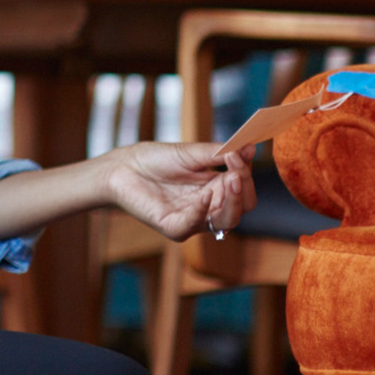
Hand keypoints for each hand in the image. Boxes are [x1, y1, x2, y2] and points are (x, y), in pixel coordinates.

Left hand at [105, 142, 255, 240]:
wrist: (124, 167)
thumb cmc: (156, 159)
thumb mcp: (192, 153)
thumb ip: (220, 153)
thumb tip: (250, 147)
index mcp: (215, 188)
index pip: (243, 189)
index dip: (245, 173)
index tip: (239, 154)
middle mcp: (208, 206)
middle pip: (241, 208)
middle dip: (243, 190)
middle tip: (236, 173)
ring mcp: (192, 219)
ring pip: (226, 222)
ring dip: (232, 202)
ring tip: (229, 180)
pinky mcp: (174, 227)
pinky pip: (194, 225)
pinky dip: (201, 211)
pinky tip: (204, 195)